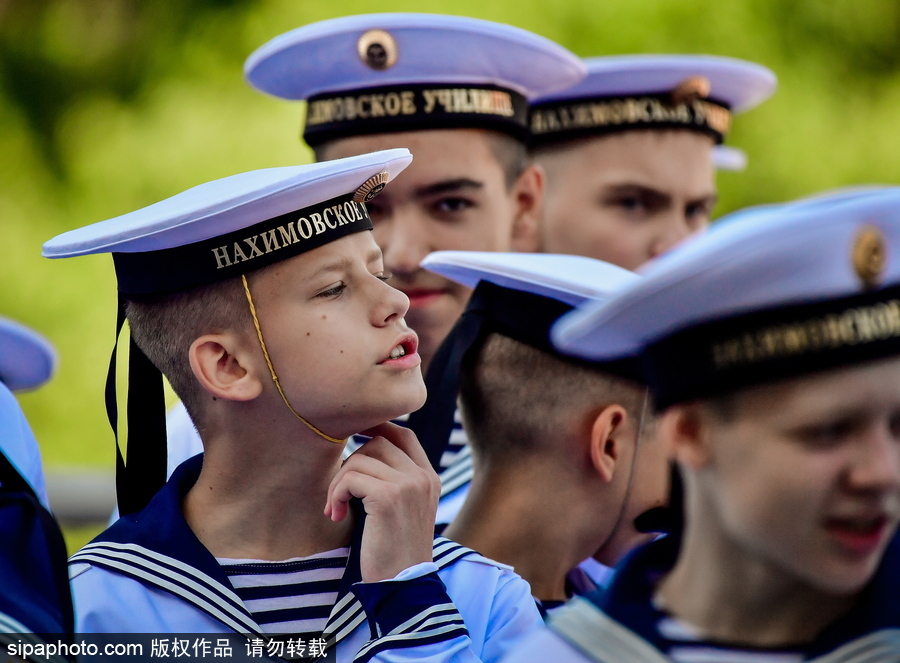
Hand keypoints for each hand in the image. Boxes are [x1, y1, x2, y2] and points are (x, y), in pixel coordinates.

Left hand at [325, 422, 440, 581]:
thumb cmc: (394, 551)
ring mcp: (408, 485)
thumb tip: (360, 451)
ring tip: (336, 508)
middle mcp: (423, 477)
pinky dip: (336, 494)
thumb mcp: (402, 509)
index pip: (404, 434)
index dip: (376, 427)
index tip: (352, 438)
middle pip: (378, 442)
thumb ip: (392, 480)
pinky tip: (337, 515)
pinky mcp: (389, 497)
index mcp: (429, 478)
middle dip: (351, 463)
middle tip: (340, 494)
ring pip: (360, 458)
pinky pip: (351, 478)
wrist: (402, 585)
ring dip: (338, 482)